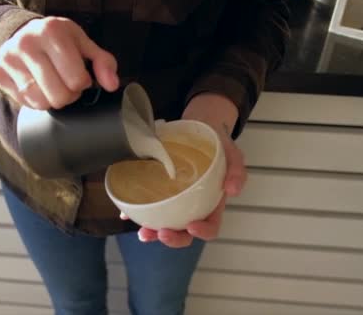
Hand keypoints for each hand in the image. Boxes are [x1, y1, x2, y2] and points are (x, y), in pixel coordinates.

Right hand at [0, 16, 118, 109]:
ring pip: (41, 102)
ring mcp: (9, 59)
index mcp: (52, 31)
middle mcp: (27, 43)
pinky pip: (24, 102)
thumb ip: (102, 62)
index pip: (77, 80)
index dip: (82, 83)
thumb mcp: (82, 43)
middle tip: (65, 83)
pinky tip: (37, 86)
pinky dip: (35, 101)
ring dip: (52, 100)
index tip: (79, 75)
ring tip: (52, 85)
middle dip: (68, 95)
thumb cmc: (56, 40)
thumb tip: (112, 85)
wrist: (19, 32)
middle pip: (59, 95)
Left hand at [121, 93, 246, 247]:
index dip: (202, 231)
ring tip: (143, 232)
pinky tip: (126, 215)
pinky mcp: (159, 189)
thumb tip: (232, 190)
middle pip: (184, 231)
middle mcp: (192, 206)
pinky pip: (148, 204)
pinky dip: (136, 213)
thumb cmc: (218, 144)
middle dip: (173, 238)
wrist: (200, 125)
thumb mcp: (232, 153)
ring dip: (153, 231)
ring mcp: (174, 199)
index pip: (210, 225)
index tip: (192, 227)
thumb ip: (236, 171)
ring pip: (164, 222)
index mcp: (212, 202)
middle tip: (162, 233)